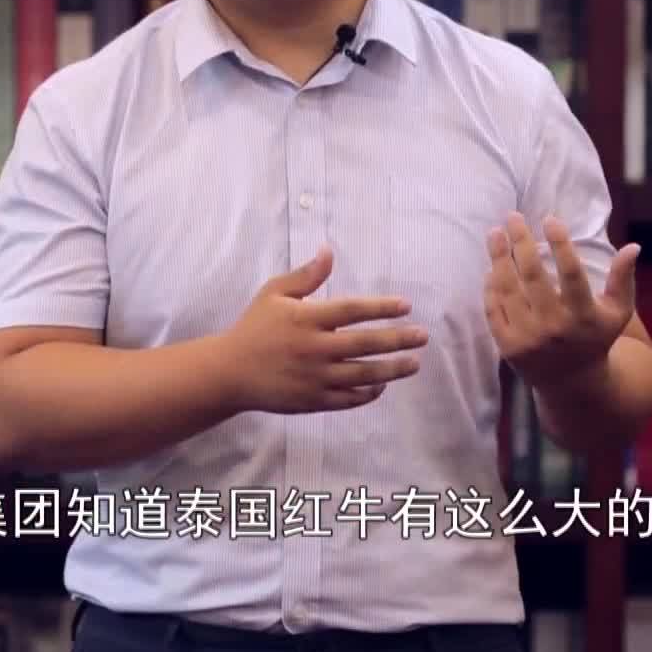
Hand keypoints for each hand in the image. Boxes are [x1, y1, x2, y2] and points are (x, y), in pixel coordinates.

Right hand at [219, 245, 427, 413]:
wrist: (228, 372)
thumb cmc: (254, 328)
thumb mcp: (274, 293)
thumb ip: (305, 275)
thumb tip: (329, 250)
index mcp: (306, 319)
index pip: (353, 310)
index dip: (382, 307)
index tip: (406, 305)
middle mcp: (314, 348)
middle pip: (366, 343)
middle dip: (398, 339)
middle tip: (423, 336)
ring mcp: (315, 378)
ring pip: (363, 374)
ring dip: (393, 369)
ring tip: (414, 363)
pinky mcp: (313, 400)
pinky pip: (349, 399)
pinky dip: (368, 392)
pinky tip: (382, 385)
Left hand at [483, 212, 639, 391]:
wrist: (572, 383)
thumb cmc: (596, 337)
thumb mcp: (618, 312)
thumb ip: (624, 279)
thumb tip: (633, 246)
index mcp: (584, 316)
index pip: (570, 273)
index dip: (560, 243)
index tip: (549, 219)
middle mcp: (555, 328)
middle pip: (533, 276)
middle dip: (520, 241)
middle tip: (512, 216)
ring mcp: (528, 338)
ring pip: (508, 290)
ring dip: (498, 258)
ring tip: (495, 234)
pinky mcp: (508, 347)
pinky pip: (494, 309)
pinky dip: (490, 287)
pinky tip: (491, 266)